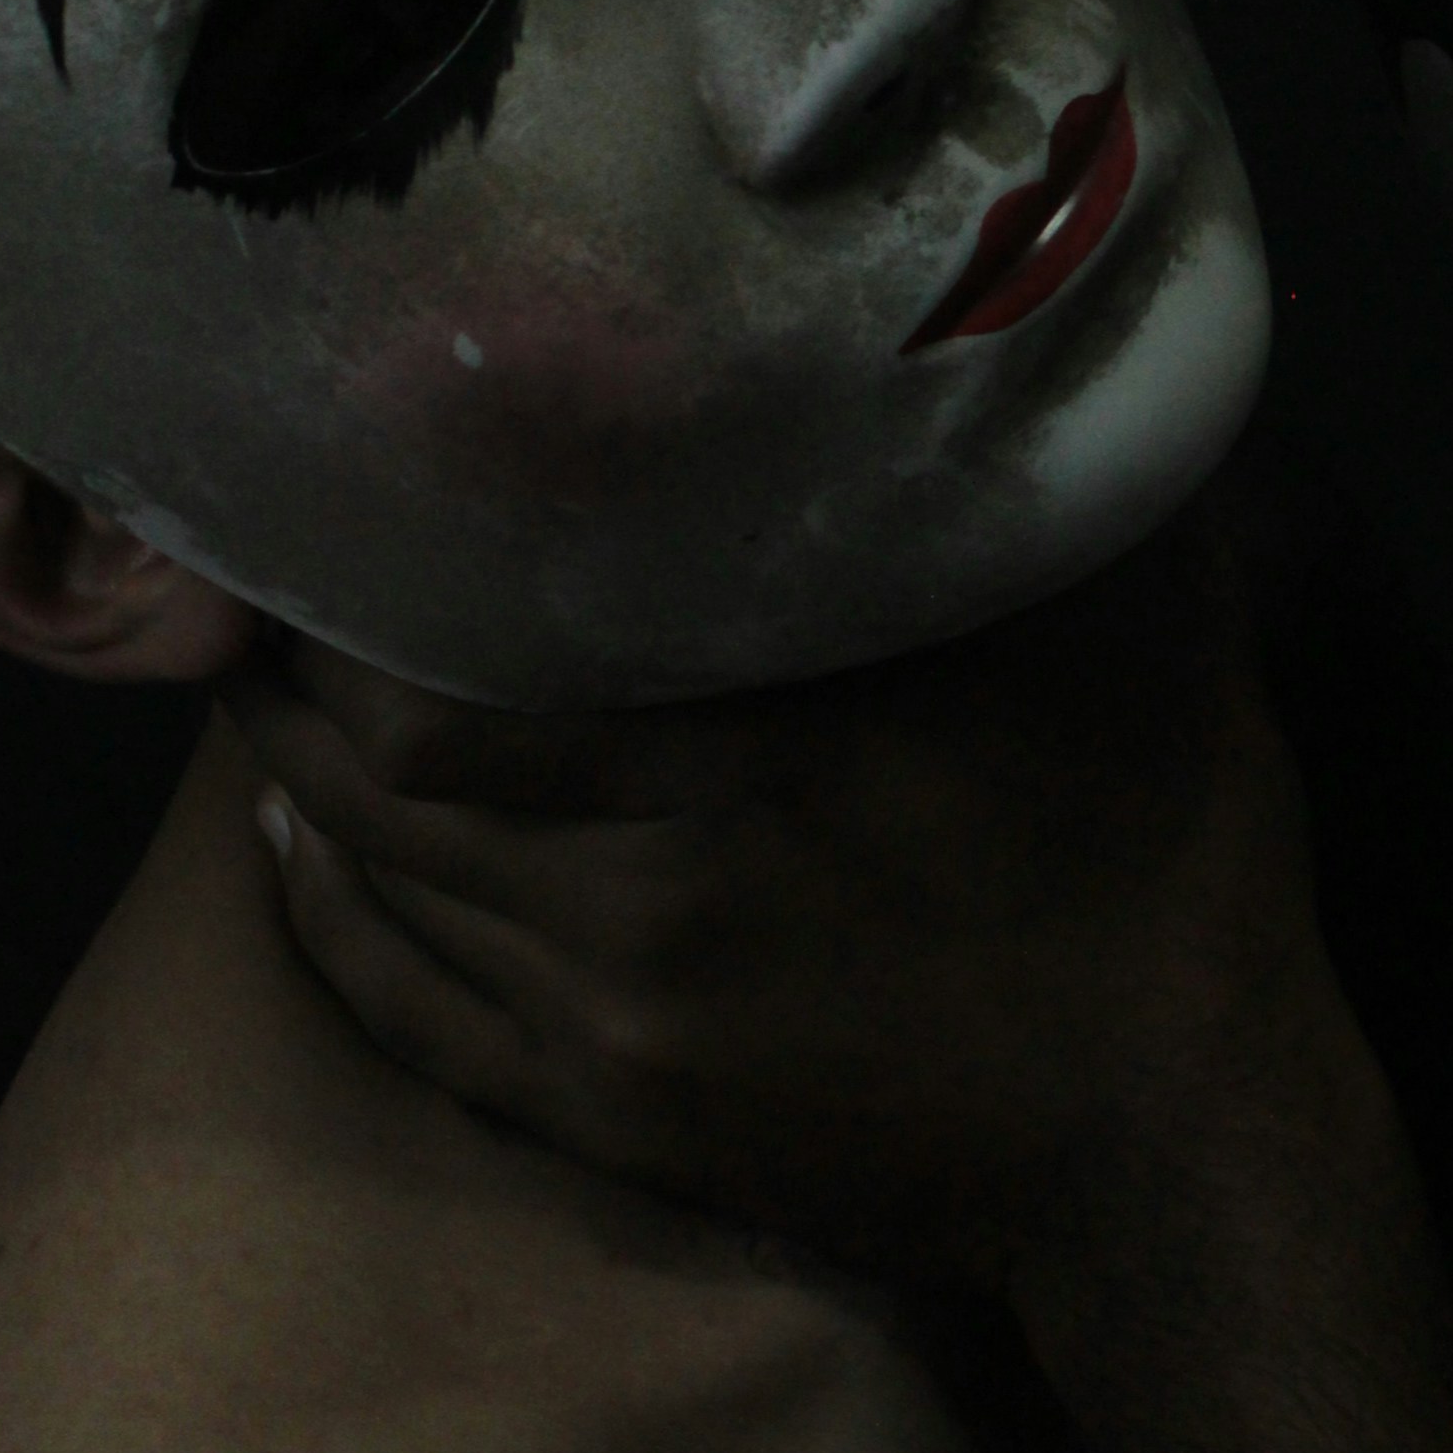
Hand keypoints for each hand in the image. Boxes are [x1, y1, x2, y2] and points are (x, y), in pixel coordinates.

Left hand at [225, 499, 1335, 1280]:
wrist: (1181, 1149)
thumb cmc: (1163, 862)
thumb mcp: (1130, 628)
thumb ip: (1026, 473)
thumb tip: (987, 303)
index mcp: (752, 771)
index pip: (444, 698)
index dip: (352, 607)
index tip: (340, 501)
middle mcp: (643, 908)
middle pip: (372, 787)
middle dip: (300, 677)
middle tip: (271, 573)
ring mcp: (619, 1033)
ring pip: (377, 893)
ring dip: (303, 783)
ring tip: (273, 677)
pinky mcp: (621, 1122)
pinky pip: (414, 1016)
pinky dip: (332, 921)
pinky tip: (300, 848)